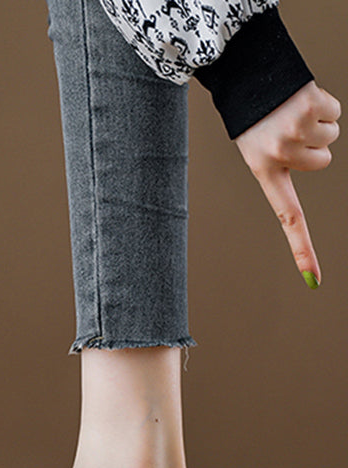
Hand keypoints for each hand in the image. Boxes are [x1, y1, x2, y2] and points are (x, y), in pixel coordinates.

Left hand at [234, 80, 340, 287]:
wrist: (244, 74)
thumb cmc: (253, 115)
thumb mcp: (257, 147)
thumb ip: (283, 164)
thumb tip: (311, 164)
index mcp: (265, 172)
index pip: (288, 217)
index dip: (302, 249)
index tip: (315, 279)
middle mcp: (280, 156)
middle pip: (324, 161)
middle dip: (313, 143)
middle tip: (287, 127)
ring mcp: (295, 132)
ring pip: (331, 135)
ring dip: (318, 120)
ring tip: (289, 111)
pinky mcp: (309, 105)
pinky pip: (335, 111)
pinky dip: (323, 102)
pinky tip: (298, 97)